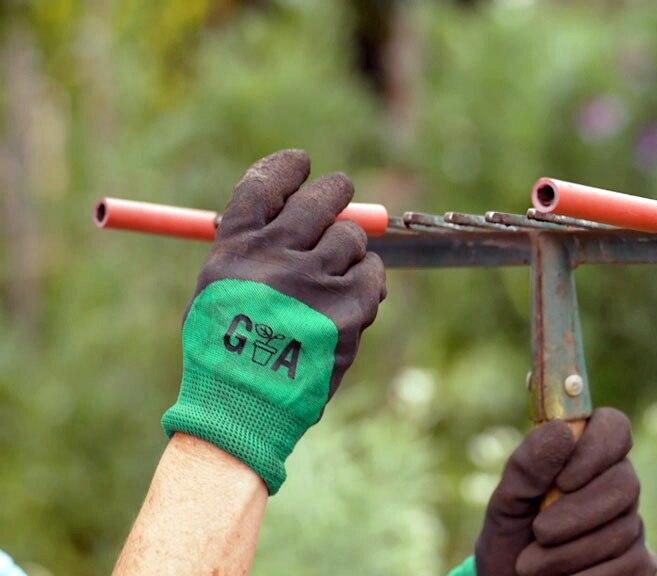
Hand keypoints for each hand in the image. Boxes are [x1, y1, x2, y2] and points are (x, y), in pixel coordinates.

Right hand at [161, 149, 385, 493]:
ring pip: (352, 236)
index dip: (287, 168)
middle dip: (335, 191)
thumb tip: (296, 210)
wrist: (243, 407)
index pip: (264, 185)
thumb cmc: (226, 350)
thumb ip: (251, 247)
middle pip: (319, 198)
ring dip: (348, 248)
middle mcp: (275, 255)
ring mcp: (314, 281)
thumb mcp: (219, 288)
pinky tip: (350, 300)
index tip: (302, 163)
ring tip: (331, 276)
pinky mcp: (348, 308)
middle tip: (340, 192)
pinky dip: (367, 281)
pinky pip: (373, 272)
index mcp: (234, 248)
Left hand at [475, 408, 656, 575]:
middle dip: (578, 512)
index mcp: (585, 456)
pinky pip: (631, 565)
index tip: (563, 481)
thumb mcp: (507, 502)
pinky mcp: (640, 562)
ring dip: (571, 551)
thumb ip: (528, 466)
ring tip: (530, 565)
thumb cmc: (511, 537)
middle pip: (625, 482)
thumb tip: (562, 431)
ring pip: (623, 529)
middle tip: (539, 532)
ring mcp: (632, 523)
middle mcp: (616, 484)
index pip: (614, 426)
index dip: (596, 448)